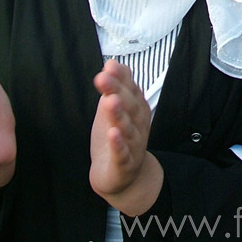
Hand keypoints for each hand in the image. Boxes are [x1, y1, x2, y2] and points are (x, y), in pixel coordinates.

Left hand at [89, 61, 161, 214]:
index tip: (110, 66)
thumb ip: (116, 87)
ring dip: (119, 115)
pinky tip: (112, 134)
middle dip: (118, 91)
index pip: (131, 90)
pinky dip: (118, 145)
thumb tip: (112, 63)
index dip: (122, 78)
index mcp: (136, 110)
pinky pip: (122, 154)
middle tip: (104, 78)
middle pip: (130, 107)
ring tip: (110, 102)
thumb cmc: (117, 139)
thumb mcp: (114, 109)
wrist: (123, 178)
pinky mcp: (124, 164)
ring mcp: (133, 145)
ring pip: (127, 128)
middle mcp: (138, 126)